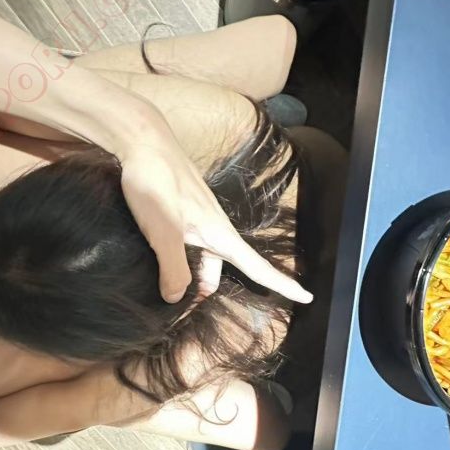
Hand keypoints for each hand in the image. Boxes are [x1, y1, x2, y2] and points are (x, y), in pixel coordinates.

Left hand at [57, 73, 311, 303]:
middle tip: (185, 307)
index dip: (283, 283)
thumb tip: (177, 299)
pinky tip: (157, 260)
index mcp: (220, 234)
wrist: (142, 142)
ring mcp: (197, 218)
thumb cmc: (156, 184)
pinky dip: (179, 258)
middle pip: (222, 268)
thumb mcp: (164, 233)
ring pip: (202, 256)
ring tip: (166, 288)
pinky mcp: (181, 211)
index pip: (258, 266)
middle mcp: (214, 228)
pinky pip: (188, 243)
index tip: (307, 295)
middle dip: (208, 289)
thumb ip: (174, 269)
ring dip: (190, 275)